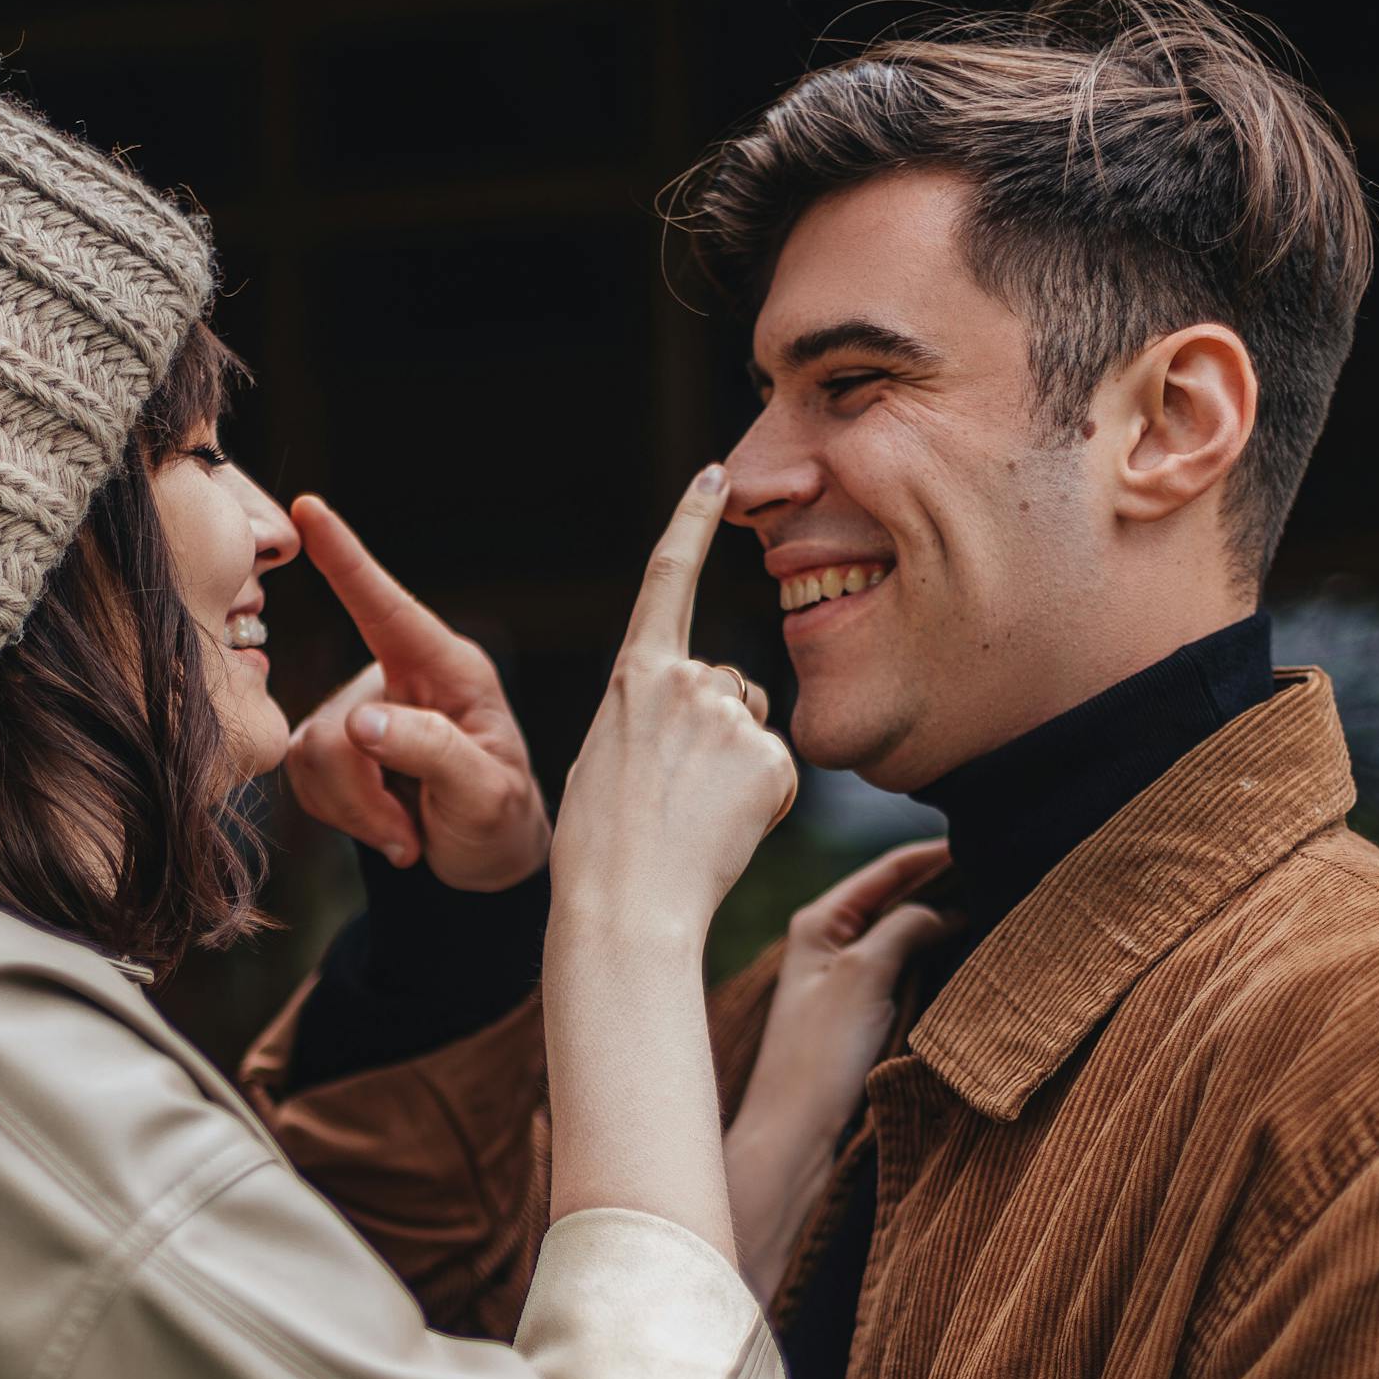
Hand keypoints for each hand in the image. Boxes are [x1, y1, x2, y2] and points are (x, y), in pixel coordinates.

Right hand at [284, 494, 550, 887]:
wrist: (485, 863)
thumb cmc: (500, 820)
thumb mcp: (486, 793)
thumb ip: (433, 751)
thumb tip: (361, 722)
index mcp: (447, 669)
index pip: (388, 607)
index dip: (346, 558)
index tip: (309, 509)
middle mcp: (397, 678)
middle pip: (336, 727)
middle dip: (362, 792)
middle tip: (408, 835)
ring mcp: (360, 713)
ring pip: (311, 755)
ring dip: (356, 811)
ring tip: (407, 835)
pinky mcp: (333, 748)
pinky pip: (302, 777)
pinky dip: (342, 817)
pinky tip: (389, 829)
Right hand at [550, 465, 795, 952]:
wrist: (625, 905)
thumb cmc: (602, 847)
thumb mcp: (605, 757)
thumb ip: (649, 717)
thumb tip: (697, 720)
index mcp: (633, 675)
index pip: (667, 577)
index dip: (691, 520)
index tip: (715, 473)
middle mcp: (685, 680)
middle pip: (728, 687)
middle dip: (717, 733)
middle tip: (673, 797)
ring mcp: (730, 717)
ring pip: (752, 730)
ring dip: (738, 768)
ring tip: (692, 817)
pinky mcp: (770, 758)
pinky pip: (777, 772)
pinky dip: (759, 803)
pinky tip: (721, 831)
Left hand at [725, 842, 953, 1301]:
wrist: (796, 1133)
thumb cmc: (820, 1053)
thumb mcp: (866, 974)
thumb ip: (906, 927)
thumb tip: (946, 908)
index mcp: (819, 920)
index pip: (887, 870)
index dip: (934, 854)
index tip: (985, 836)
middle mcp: (828, 941)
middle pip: (897, 896)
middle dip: (944, 882)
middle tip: (1001, 866)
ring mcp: (843, 976)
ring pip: (904, 932)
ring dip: (943, 918)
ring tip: (994, 899)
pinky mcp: (858, 1010)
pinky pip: (905, 967)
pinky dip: (935, 954)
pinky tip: (968, 950)